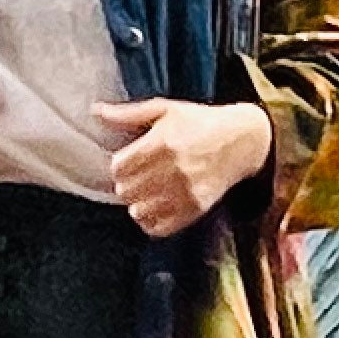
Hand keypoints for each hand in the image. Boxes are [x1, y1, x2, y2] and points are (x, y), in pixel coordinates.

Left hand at [94, 97, 272, 236]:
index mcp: (162, 143)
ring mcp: (185, 192)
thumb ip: (128, 115)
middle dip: (126, 184)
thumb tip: (96, 111)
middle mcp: (173, 169)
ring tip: (146, 192)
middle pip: (125, 191)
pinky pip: (158, 228)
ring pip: (138, 212)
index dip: (119, 165)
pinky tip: (156, 206)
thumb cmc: (199, 122)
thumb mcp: (165, 110)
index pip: (119, 168)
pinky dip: (151, 221)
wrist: (242, 141)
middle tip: (137, 177)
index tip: (128, 162)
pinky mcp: (195, 210)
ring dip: (137, 203)